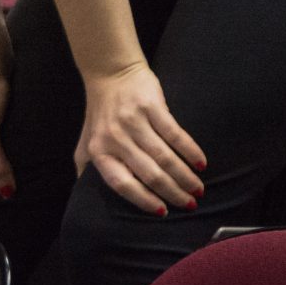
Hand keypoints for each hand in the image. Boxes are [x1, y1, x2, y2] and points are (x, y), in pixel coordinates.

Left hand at [77, 62, 205, 214]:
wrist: (110, 72)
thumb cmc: (101, 114)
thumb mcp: (86, 142)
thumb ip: (86, 169)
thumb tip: (85, 199)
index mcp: (99, 151)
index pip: (121, 183)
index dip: (143, 200)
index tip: (163, 212)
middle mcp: (114, 137)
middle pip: (149, 174)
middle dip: (173, 193)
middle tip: (190, 204)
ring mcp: (133, 120)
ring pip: (165, 158)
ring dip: (185, 177)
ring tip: (198, 189)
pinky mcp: (150, 106)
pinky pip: (175, 135)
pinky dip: (190, 152)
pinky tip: (201, 164)